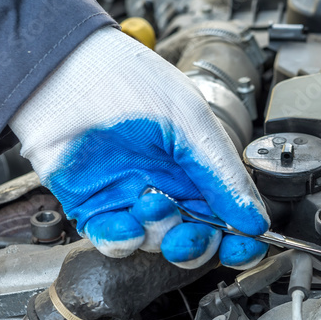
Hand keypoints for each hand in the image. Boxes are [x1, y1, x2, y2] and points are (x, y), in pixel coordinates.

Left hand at [10, 26, 268, 268]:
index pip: (228, 216)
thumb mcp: (191, 122)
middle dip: (197, 243)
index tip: (245, 248)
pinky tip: (125, 225)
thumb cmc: (129, 80)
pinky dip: (122, 242)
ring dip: (159, 233)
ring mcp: (130, 200)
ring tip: (150, 203)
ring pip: (156, 244)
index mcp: (197, 168)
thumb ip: (223, 174)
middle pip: (195, 239)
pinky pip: (115, 243)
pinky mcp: (94, 209)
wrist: (65, 71)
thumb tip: (256, 220)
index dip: (240, 239)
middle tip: (192, 231)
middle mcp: (168, 188)